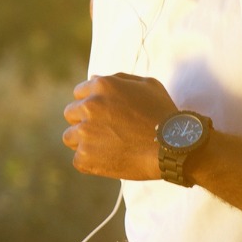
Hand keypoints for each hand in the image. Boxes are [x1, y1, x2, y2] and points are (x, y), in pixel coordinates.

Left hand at [62, 73, 178, 179]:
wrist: (172, 147)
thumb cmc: (163, 114)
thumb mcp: (147, 84)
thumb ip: (118, 79)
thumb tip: (95, 79)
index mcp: (101, 86)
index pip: (79, 93)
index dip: (91, 103)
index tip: (102, 114)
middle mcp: (88, 107)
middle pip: (71, 114)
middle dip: (84, 121)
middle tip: (103, 131)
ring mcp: (85, 133)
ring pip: (69, 137)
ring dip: (83, 141)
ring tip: (105, 147)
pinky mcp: (85, 157)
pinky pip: (78, 160)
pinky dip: (91, 162)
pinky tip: (110, 160)